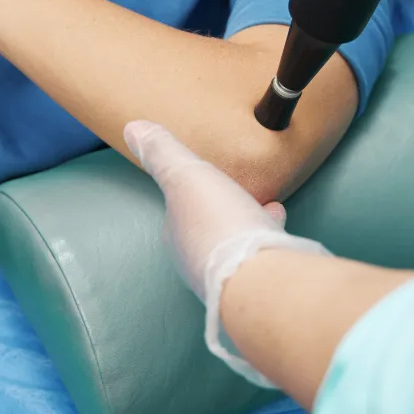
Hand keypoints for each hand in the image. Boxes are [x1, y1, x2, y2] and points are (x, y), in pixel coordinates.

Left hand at [123, 121, 328, 298]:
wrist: (260, 280)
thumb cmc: (219, 225)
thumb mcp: (186, 176)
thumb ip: (163, 153)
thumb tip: (131, 129)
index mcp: (178, 238)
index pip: (178, 212)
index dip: (190, 193)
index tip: (202, 180)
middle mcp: (199, 263)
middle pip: (210, 230)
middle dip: (221, 212)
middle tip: (235, 195)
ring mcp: (231, 277)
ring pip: (237, 246)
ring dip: (248, 225)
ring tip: (266, 208)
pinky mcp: (263, 284)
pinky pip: (264, 256)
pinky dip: (270, 238)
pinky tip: (281, 228)